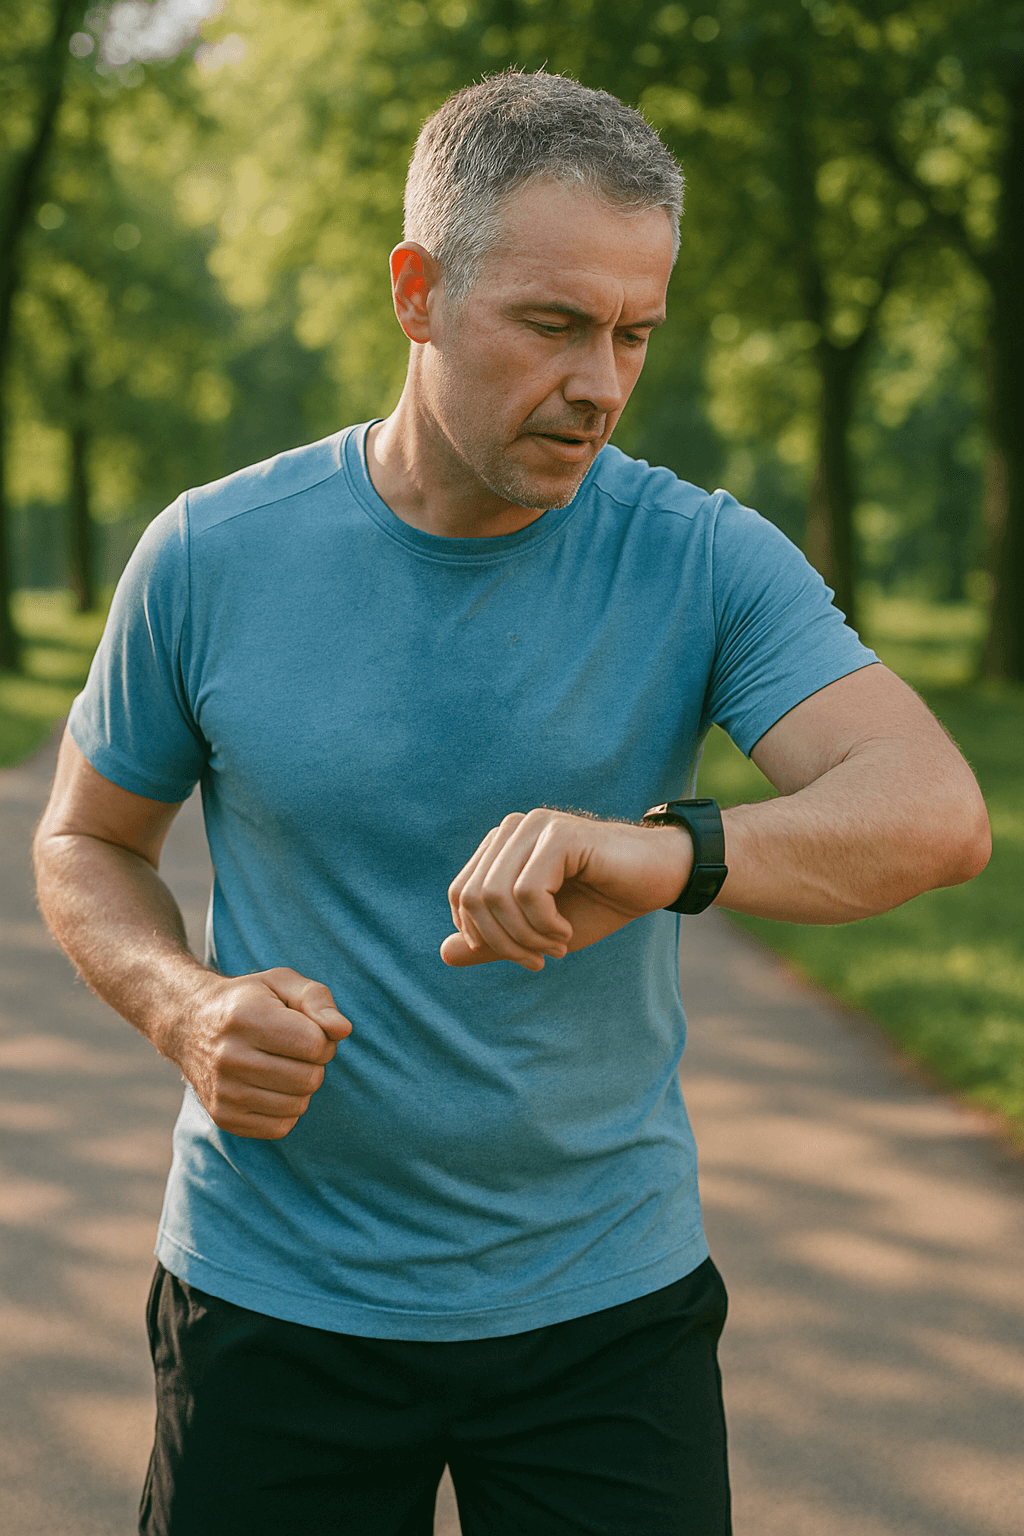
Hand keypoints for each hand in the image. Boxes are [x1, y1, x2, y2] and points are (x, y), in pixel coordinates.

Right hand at [167, 967, 352, 1139]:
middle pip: (309, 1078)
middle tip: (294, 1049)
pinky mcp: (223, 1117)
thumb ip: (318, 1000)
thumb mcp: (282, 983)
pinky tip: (270, 1086)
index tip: (306, 1028)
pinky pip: (281, 1127)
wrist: (190, 1024)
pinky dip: (286, 1108)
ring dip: (300, 1086)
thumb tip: (343, 1030)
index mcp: (246, 1017)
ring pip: (298, 1105)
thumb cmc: (249, 1001)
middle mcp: (229, 1057)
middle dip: (313, 1063)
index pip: (314, 1044)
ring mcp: (223, 1091)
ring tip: (280, 1065)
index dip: (322, 1036)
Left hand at [441, 809, 691, 971]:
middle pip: (472, 898)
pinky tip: (566, 931)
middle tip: (539, 959)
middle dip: (502, 942)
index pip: (460, 895)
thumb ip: (494, 941)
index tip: (522, 956)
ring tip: (557, 947)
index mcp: (501, 846)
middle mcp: (512, 829)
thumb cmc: (602, 902)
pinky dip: (544, 924)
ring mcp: (536, 827)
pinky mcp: (561, 835)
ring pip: (496, 896)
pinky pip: (528, 892)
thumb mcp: (538, 932)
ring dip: (525, 937)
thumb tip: (444, 954)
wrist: (659, 879)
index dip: (481, 936)